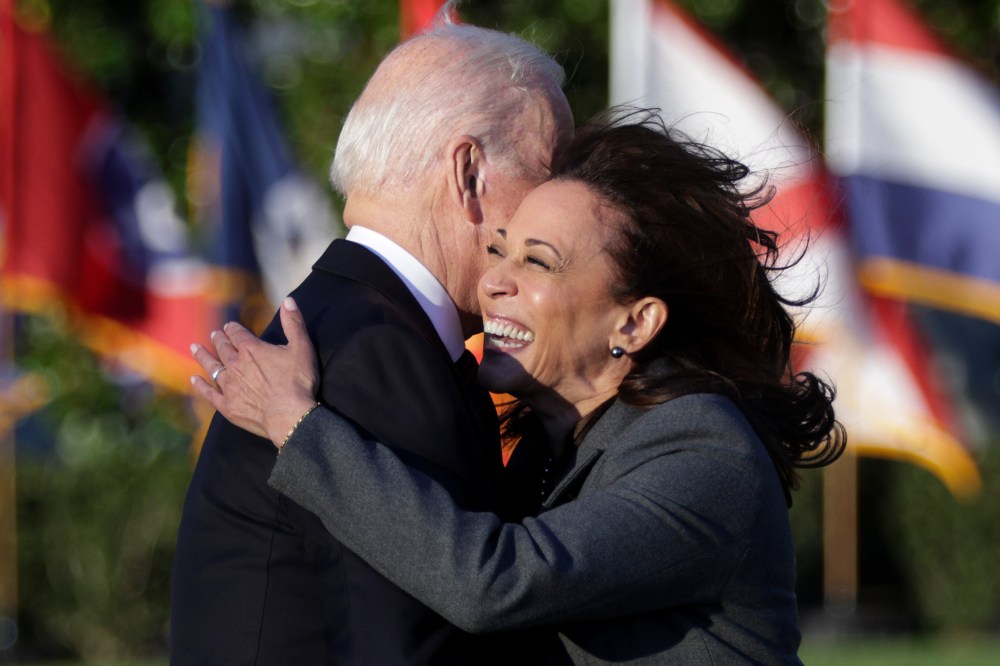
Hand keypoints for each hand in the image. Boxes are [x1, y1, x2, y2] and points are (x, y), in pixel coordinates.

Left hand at [191, 297, 319, 446]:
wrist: (289, 416)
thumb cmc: (298, 381)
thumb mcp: (302, 348)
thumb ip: (293, 323)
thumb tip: (288, 299)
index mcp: (252, 349)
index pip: (238, 334)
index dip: (233, 328)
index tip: (229, 326)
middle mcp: (235, 365)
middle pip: (223, 348)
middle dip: (218, 340)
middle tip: (214, 334)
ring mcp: (229, 386)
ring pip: (212, 367)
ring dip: (203, 356)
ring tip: (195, 348)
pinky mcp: (226, 405)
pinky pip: (209, 393)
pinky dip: (200, 385)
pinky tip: (194, 380)